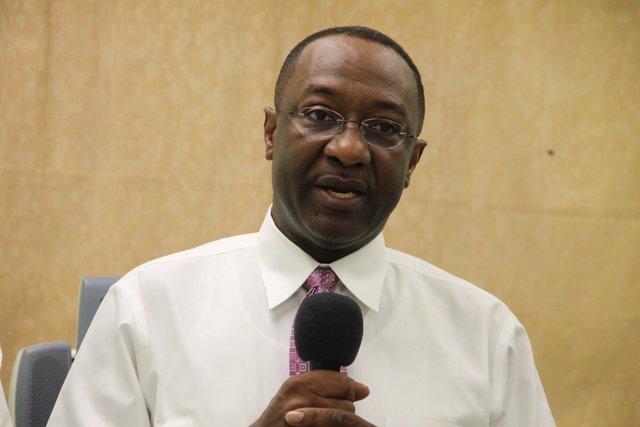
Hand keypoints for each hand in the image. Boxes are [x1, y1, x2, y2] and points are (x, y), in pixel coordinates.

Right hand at [250, 370, 375, 426]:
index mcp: (299, 383)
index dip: (348, 389)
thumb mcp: (299, 394)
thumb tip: (364, 389)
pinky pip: (336, 425)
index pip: (340, 380)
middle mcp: (300, 396)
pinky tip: (325, 426)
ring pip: (345, 413)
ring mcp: (304, 415)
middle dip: (346, 404)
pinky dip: (335, 426)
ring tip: (328, 421)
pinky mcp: (308, 426)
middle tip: (334, 411)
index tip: (347, 395)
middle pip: (345, 395)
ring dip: (342, 419)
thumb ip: (328, 387)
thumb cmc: (281, 416)